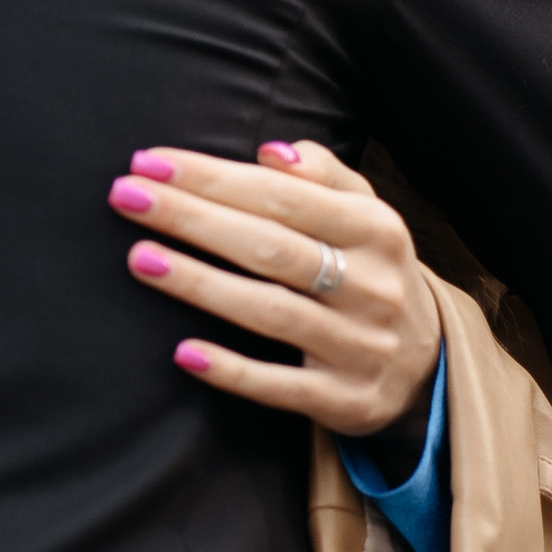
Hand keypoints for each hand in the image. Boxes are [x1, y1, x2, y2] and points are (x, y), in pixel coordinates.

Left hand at [107, 140, 442, 449]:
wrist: (426, 365)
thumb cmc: (369, 271)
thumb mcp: (365, 216)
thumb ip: (322, 176)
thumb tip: (270, 152)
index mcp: (377, 229)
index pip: (283, 196)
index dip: (214, 177)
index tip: (151, 162)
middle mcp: (372, 286)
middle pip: (271, 248)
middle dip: (193, 219)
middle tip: (126, 197)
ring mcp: (359, 346)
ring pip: (270, 312)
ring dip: (200, 284)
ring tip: (138, 258)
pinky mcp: (343, 399)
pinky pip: (280, 385)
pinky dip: (232, 370)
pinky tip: (182, 352)